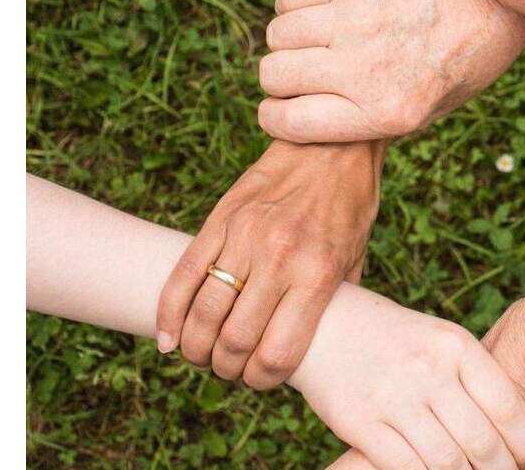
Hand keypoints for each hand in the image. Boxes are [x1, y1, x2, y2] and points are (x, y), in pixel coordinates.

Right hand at [156, 140, 381, 388]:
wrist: (332, 144)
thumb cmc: (349, 206)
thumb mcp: (355, 259)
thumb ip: (332, 304)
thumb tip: (313, 346)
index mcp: (316, 275)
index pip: (277, 353)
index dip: (262, 380)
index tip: (260, 380)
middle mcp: (278, 259)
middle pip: (234, 340)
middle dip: (227, 368)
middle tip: (229, 370)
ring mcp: (244, 237)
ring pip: (203, 313)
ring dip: (196, 347)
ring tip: (202, 355)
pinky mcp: (220, 219)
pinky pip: (183, 274)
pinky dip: (169, 313)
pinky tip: (169, 337)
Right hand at [257, 0, 524, 142]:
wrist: (495, 0)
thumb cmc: (459, 62)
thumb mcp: (426, 113)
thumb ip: (367, 122)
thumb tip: (303, 122)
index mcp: (386, 113)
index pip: (288, 122)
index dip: (276, 117)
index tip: (282, 109)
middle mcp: (367, 68)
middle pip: (274, 75)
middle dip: (280, 79)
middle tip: (303, 73)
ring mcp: (359, 18)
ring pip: (278, 33)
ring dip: (288, 40)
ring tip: (315, 40)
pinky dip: (293, 6)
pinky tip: (319, 11)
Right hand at [290, 285, 524, 469]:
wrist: (325, 325)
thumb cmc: (396, 340)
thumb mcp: (440, 342)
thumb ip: (475, 378)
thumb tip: (517, 435)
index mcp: (455, 345)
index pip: (507, 407)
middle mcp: (427, 369)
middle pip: (482, 442)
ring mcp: (392, 397)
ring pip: (447, 462)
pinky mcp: (359, 422)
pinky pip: (405, 468)